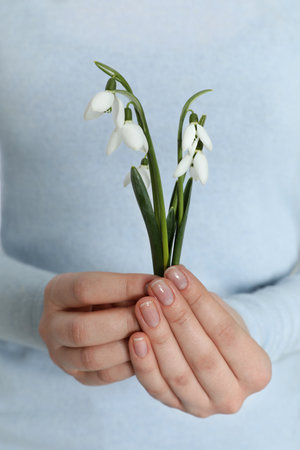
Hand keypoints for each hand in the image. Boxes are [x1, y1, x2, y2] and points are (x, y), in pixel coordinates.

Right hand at [39, 271, 153, 385]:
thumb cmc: (103, 294)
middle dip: (123, 322)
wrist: (83, 316)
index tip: (152, 284)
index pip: (84, 289)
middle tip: (154, 315)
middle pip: (81, 330)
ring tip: (153, 334)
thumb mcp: (109, 283)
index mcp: (56, 292)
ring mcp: (60, 355)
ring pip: (91, 358)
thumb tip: (161, 288)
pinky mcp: (77, 376)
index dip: (122, 286)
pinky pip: (104, 377)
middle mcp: (50, 325)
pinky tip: (148, 351)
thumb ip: (129, 287)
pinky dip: (129, 365)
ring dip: (128, 347)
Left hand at [128, 265, 271, 416]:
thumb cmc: (220, 327)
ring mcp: (202, 407)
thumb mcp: (222, 311)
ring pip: (178, 373)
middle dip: (178, 317)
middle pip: (202, 356)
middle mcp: (232, 397)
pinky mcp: (175, 406)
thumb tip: (173, 280)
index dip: (199, 301)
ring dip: (159, 336)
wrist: (215, 354)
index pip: (226, 333)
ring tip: (144, 305)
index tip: (177, 275)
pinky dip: (144, 363)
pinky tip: (136, 337)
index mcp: (256, 372)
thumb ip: (202, 301)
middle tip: (158, 288)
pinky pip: (156, 387)